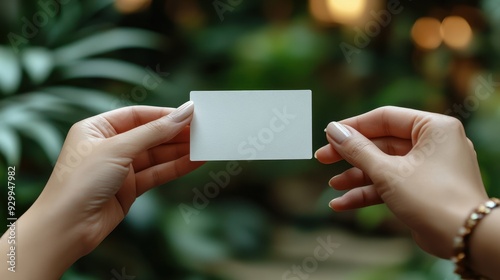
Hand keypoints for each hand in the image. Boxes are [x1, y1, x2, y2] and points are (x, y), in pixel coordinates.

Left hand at [1, 101, 203, 278]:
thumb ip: (154, 132)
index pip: (138, 115)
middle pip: (150, 135)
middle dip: (176, 133)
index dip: (164, 114)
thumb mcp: (118, 149)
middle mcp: (109, 146)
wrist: (67, 228)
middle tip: (204, 130)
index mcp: (97, 128)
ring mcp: (120, 168)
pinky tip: (195, 162)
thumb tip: (184, 113)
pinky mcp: (130, 188)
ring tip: (205, 145)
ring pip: (157, 155)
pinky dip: (176, 167)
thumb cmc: (81, 181)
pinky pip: (157, 173)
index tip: (191, 114)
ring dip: (180, 151)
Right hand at [315, 106, 488, 258]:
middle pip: (381, 143)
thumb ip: (358, 150)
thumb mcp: (388, 171)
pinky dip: (369, 193)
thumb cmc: (432, 198)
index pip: (385, 118)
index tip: (328, 135)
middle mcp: (433, 144)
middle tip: (322, 159)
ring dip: (357, 177)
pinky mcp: (422, 189)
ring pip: (384, 166)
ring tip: (333, 186)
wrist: (465, 239)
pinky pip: (391, 184)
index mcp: (433, 127)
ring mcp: (428, 168)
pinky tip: (343, 203)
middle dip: (351, 156)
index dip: (353, 126)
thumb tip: (333, 130)